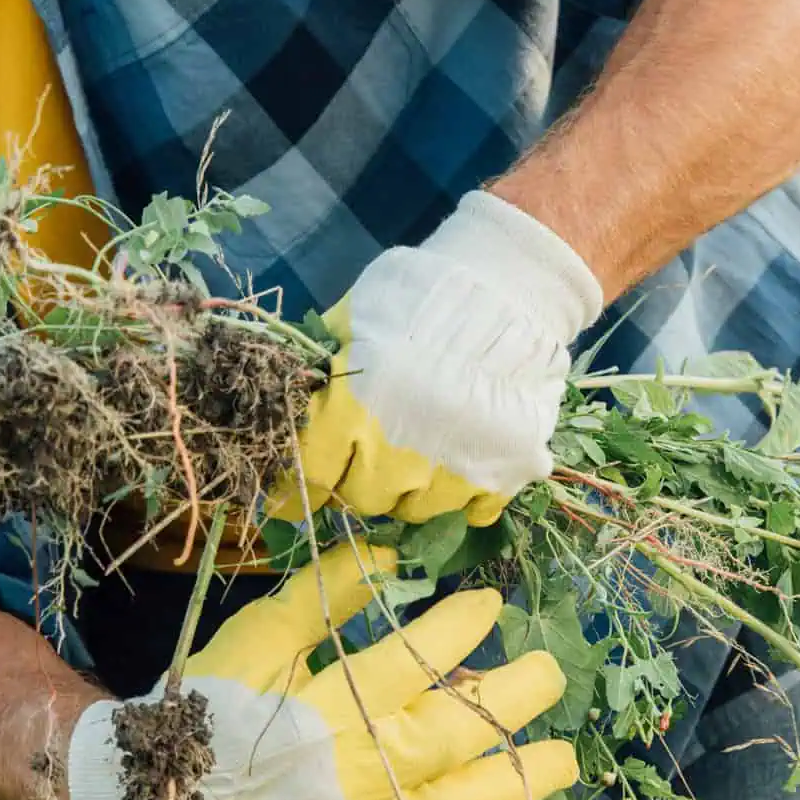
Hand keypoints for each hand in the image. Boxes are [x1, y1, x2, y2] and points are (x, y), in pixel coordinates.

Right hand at [65, 541, 578, 799]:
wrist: (166, 794)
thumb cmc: (212, 709)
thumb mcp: (259, 640)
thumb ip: (323, 599)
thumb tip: (389, 559)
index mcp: (337, 708)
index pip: (419, 661)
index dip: (462, 627)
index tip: (489, 603)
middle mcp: (367, 770)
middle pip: (462, 732)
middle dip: (515, 695)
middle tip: (548, 671)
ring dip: (522, 782)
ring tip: (563, 760)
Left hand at [279, 191, 603, 526]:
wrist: (511, 287)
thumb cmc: (419, 296)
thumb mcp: (352, 320)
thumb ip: (319, 368)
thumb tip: (289, 406)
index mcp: (354, 411)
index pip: (311, 477)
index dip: (298, 485)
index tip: (295, 490)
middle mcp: (399, 455)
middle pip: (361, 499)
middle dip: (356, 479)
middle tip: (368, 451)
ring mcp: (455, 471)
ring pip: (414, 511)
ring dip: (407, 488)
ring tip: (416, 451)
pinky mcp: (506, 474)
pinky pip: (474, 512)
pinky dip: (464, 495)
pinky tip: (461, 462)